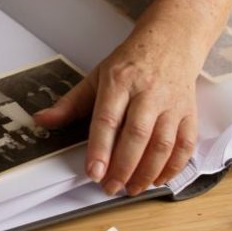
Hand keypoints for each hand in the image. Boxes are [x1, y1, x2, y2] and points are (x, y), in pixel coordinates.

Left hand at [34, 18, 200, 196]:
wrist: (171, 42)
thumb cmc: (131, 62)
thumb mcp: (96, 77)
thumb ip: (70, 104)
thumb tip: (42, 120)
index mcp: (119, 82)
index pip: (107, 119)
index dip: (100, 149)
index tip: (93, 172)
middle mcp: (148, 92)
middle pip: (137, 135)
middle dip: (123, 167)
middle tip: (110, 187)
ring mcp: (172, 103)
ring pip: (163, 144)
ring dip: (147, 172)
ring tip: (131, 188)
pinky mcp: (189, 113)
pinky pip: (185, 144)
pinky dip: (173, 167)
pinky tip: (158, 179)